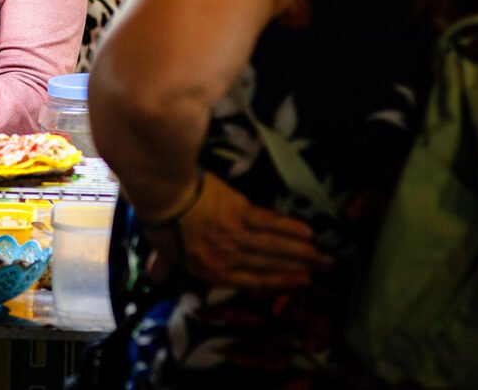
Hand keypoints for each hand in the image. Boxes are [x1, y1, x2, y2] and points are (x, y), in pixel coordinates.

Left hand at [144, 174, 331, 292]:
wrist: (164, 194)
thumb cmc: (160, 220)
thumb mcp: (161, 249)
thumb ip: (163, 264)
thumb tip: (154, 276)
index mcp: (210, 270)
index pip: (251, 281)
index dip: (278, 282)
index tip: (300, 282)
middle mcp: (228, 258)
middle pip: (269, 265)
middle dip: (299, 269)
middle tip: (323, 271)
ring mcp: (236, 237)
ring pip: (275, 247)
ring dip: (302, 252)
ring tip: (323, 256)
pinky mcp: (241, 213)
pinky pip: (271, 223)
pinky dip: (290, 228)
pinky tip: (308, 232)